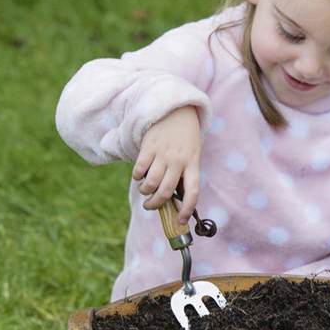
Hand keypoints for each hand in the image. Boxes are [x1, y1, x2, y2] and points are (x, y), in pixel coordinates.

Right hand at [133, 106, 201, 222]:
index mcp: (193, 164)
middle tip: (150, 206)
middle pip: (166, 191)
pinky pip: (140, 168)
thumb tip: (173, 197)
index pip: (193, 192)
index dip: (187, 209)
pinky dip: (137, 176)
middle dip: (155, 204)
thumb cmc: (185, 135)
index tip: (180, 221)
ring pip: (151, 183)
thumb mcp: (192, 153)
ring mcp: (164, 153)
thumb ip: (184, 172)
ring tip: (144, 190)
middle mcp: (179, 160)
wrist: (176, 108)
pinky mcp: (149, 145)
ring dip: (144, 191)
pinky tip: (138, 175)